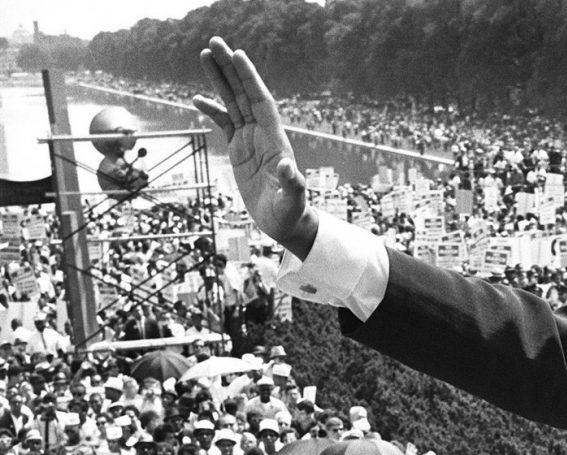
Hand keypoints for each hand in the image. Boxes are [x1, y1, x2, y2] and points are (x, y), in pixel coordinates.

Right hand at [193, 37, 317, 258]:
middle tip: (214, 42)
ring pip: (233, 102)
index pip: (261, 102)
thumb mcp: (292, 200)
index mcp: (274, 140)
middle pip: (244, 93)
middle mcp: (263, 134)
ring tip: (205, 54)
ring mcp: (251, 140)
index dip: (250, 79)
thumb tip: (289, 167)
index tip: (239, 56)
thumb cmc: (291, 213)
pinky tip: (196, 98)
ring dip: (220, 79)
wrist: (285, 222)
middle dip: (230, 68)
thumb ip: (292, 184)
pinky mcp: (240, 149)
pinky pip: (224, 123)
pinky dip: (212, 110)